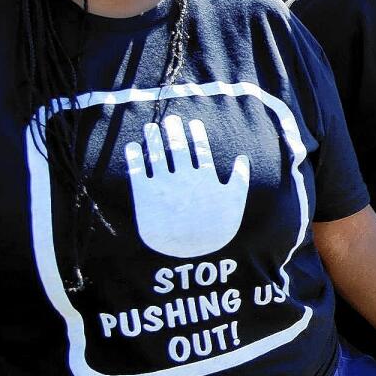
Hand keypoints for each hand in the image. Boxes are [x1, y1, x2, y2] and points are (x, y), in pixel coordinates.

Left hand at [125, 115, 250, 258]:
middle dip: (173, 129)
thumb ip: (240, 179)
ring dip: (153, 137)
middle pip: (177, 146)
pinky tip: (132, 146)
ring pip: (157, 154)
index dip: (196, 133)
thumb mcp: (235, 204)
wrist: (191, 256)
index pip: (200, 148)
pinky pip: (137, 170)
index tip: (192, 123)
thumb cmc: (216, 231)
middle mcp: (185, 178)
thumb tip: (243, 158)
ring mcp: (164, 186)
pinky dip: (134, 156)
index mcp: (206, 178)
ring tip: (150, 127)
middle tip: (170, 119)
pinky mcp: (145, 197)